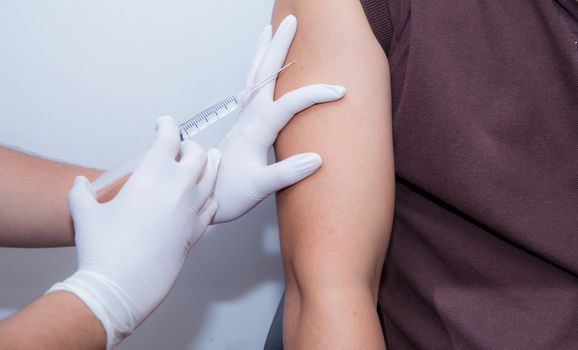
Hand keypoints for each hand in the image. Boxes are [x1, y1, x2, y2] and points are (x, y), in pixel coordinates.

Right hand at [48, 117, 219, 348]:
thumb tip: (79, 183)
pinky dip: (211, 197)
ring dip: (210, 165)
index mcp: (153, 175)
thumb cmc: (103, 250)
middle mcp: (178, 188)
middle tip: (182, 147)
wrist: (122, 285)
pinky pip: (211, 208)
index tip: (164, 123)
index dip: (168, 126)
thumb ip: (80, 193)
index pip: (169, 138)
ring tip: (210, 158)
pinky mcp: (196, 231)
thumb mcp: (85, 214)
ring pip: (211, 178)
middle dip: (190, 146)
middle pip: (197, 155)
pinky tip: (208, 197)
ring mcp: (191, 210)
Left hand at [213, 15, 346, 222]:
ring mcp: (244, 120)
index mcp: (255, 131)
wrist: (204, 198)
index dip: (315, 95)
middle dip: (279, 46)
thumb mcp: (258, 188)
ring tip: (270, 31)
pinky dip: (257, 70)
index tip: (340, 91)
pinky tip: (262, 70)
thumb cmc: (228, 194)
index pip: (288, 104)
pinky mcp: (243, 125)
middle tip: (290, 22)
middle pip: (264, 74)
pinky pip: (251, 88)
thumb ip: (286, 173)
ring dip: (264, 52)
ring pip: (254, 76)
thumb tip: (316, 158)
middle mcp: (248, 119)